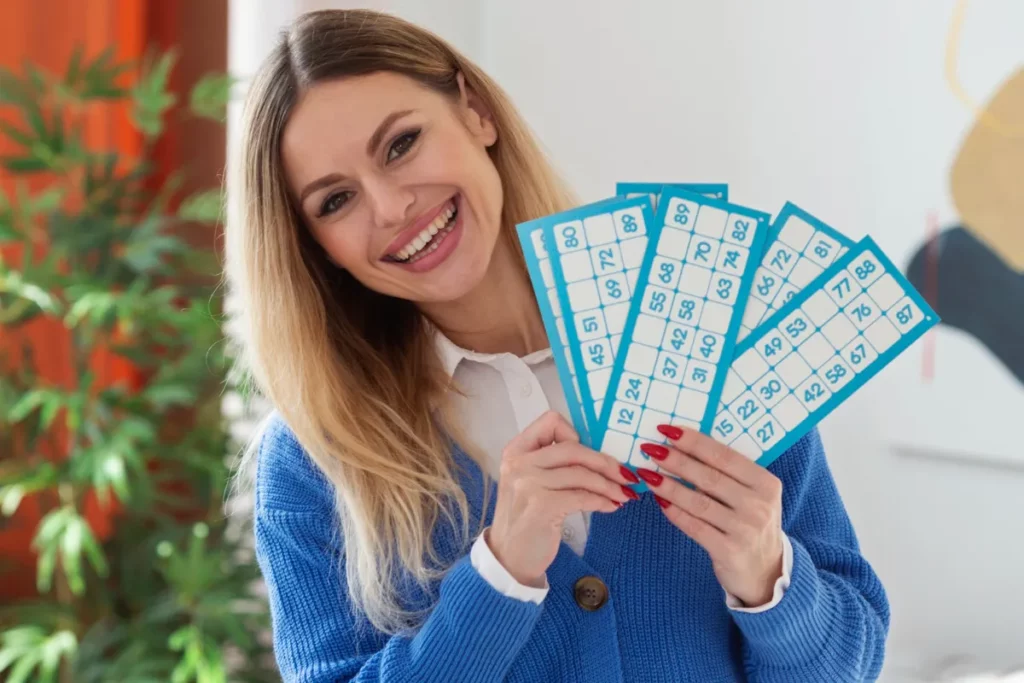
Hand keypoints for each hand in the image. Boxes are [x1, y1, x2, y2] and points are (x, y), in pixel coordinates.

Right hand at [487, 411, 638, 587]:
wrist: (509, 558)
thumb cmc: (525, 519)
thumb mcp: (530, 483)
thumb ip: (553, 465)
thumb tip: (599, 456)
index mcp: (516, 450)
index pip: (551, 422)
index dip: (575, 434)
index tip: (590, 454)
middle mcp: (519, 463)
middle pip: (573, 448)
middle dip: (605, 462)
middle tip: (625, 475)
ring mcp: (528, 484)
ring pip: (581, 473)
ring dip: (609, 485)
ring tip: (622, 494)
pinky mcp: (542, 506)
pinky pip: (583, 496)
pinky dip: (602, 500)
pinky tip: (611, 506)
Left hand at [636, 424, 783, 606]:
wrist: (766, 570)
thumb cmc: (750, 522)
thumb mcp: (752, 495)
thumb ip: (728, 474)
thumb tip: (683, 445)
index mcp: (765, 483)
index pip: (725, 456)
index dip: (694, 442)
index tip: (668, 430)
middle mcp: (759, 505)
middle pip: (709, 477)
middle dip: (676, 460)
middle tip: (650, 449)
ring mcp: (745, 530)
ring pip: (699, 502)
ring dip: (669, 486)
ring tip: (647, 474)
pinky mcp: (729, 551)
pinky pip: (695, 527)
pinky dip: (675, 513)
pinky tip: (659, 501)